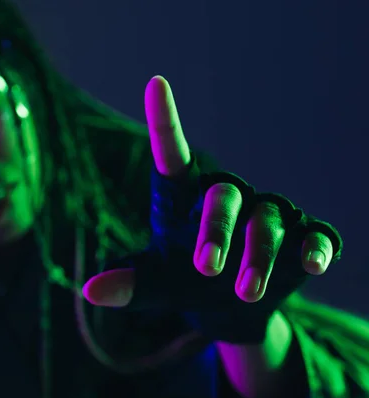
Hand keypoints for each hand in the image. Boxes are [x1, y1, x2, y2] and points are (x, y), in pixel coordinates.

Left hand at [83, 75, 336, 308]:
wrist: (226, 306)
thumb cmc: (182, 281)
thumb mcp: (153, 285)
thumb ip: (127, 285)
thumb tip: (89, 292)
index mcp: (184, 199)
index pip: (172, 154)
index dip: (164, 120)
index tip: (155, 83)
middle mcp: (227, 196)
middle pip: (222, 197)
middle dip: (216, 231)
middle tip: (205, 269)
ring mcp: (266, 215)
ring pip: (265, 222)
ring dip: (257, 257)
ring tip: (245, 292)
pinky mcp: (300, 238)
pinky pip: (314, 236)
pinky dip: (315, 247)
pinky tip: (312, 263)